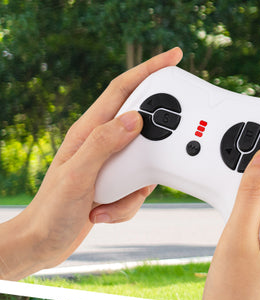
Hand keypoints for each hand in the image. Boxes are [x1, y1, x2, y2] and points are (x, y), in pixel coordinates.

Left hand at [0, 47, 182, 279]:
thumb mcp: (78, 175)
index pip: (122, 89)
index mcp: (88, 131)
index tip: (174, 56)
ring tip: (108, 203)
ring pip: (147, 164)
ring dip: (138, 190)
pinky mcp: (117, 184)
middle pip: (143, 125)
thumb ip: (105, 143)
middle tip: (175, 141)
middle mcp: (101, 143)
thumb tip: (136, 117)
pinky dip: (129, 206)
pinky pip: (140, 190)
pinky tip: (104, 214)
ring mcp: (110, 164)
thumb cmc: (52, 210)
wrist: (43, 243)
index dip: (149, 69)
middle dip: (160, 139)